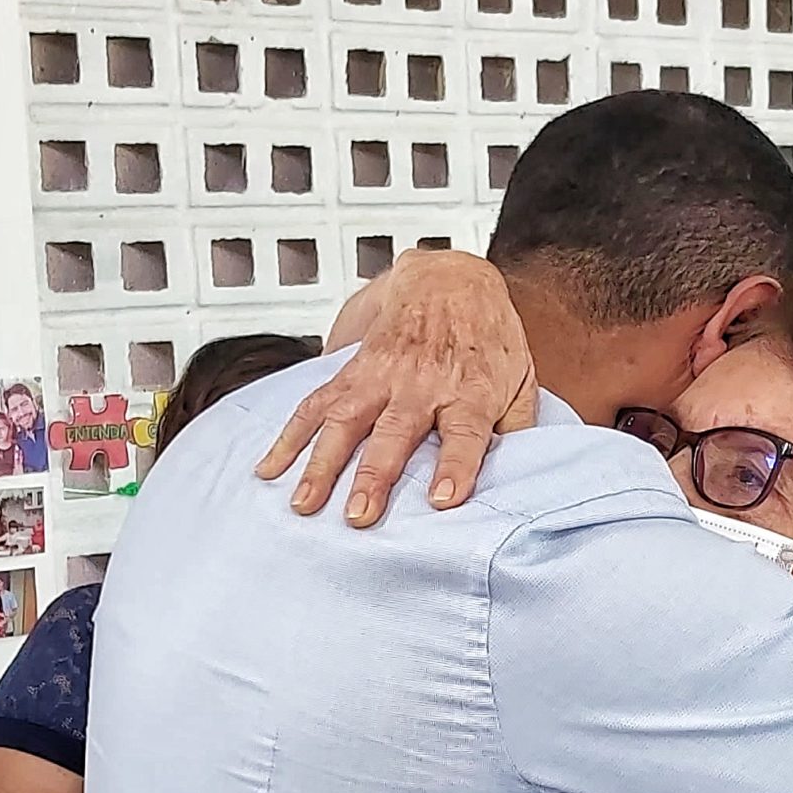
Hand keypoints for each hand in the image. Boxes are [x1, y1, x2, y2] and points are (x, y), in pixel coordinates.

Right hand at [255, 251, 534, 525]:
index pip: (465, 434)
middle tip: (358, 516)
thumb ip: (517, 427)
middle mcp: (422, 385)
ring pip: (346, 420)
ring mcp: (382, 377)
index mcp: (470, 391)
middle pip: (395, 433)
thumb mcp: (521, 378)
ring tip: (303, 503)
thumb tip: (515, 474)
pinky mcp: (353, 369)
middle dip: (374, 475)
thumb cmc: (489, 336)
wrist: (450, 276)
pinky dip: (290, 435)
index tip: (441, 499)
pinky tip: (270, 467)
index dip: (454, 466)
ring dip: (322, 463)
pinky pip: (316, 403)